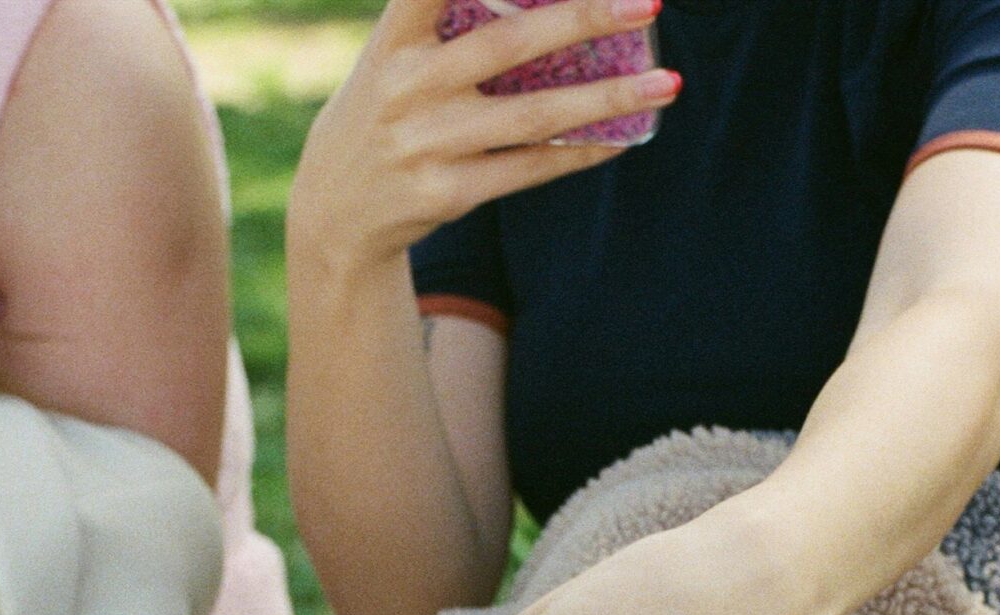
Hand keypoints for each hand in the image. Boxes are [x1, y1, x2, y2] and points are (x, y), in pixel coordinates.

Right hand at [287, 0, 678, 279]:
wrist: (333, 208)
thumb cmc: (385, 107)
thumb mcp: (393, 55)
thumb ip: (446, 19)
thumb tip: (557, 3)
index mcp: (394, 40)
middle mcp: (407, 87)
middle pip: (509, 45)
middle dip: (583, 18)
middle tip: (649, 3)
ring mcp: (427, 145)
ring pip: (534, 116)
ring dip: (608, 99)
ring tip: (667, 83)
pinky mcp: (447, 194)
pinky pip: (529, 169)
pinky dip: (580, 151)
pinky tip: (622, 137)